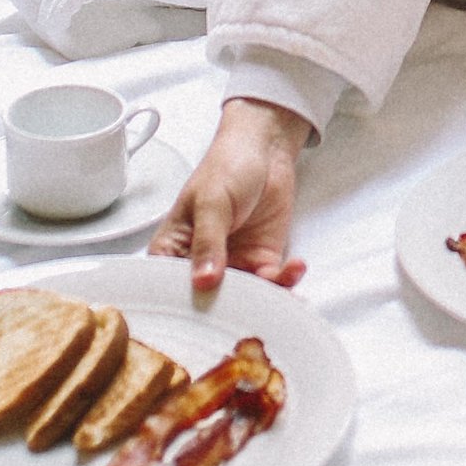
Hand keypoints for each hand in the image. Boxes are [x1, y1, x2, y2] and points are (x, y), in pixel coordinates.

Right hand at [150, 97, 309, 293]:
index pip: (171, 289)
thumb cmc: (226, 166)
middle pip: (209, 302)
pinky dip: (286, 281)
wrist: (265, 150)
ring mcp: (232, 265)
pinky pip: (272, 283)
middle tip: (249, 311)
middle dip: (231, 310)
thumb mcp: (211, 202)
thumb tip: (204, 278)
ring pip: (244, 298)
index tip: (205, 315)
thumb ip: (208, 241)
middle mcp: (200, 264)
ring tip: (279, 285)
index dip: (186, 306)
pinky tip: (294, 267)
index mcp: (173, 251)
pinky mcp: (261, 262)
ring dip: (264, 297)